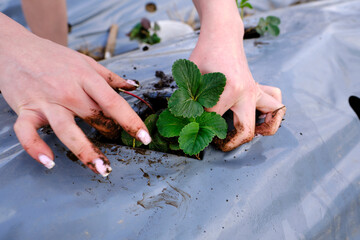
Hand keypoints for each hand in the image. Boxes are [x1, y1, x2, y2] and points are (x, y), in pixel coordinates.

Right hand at [0, 14, 150, 175]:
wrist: (13, 47)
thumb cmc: (53, 56)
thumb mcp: (85, 61)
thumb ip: (110, 76)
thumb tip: (134, 86)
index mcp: (85, 77)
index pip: (114, 103)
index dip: (131, 121)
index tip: (145, 137)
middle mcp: (67, 91)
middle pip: (95, 117)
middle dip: (111, 134)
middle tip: (120, 144)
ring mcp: (46, 102)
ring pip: (67, 130)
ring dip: (86, 152)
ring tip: (102, 169)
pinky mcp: (25, 110)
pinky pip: (28, 133)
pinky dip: (36, 148)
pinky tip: (50, 162)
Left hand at [191, 0, 285, 150]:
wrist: (222, 35)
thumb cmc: (205, 53)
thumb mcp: (192, 75)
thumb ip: (189, 98)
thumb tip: (187, 121)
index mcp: (229, 89)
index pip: (213, 119)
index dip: (199, 125)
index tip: (192, 127)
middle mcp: (247, 92)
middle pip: (246, 130)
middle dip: (232, 142)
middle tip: (220, 144)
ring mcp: (256, 90)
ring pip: (273, 115)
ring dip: (264, 129)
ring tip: (248, 133)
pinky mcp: (259, 88)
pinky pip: (275, 101)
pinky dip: (272, 113)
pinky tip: (260, 117)